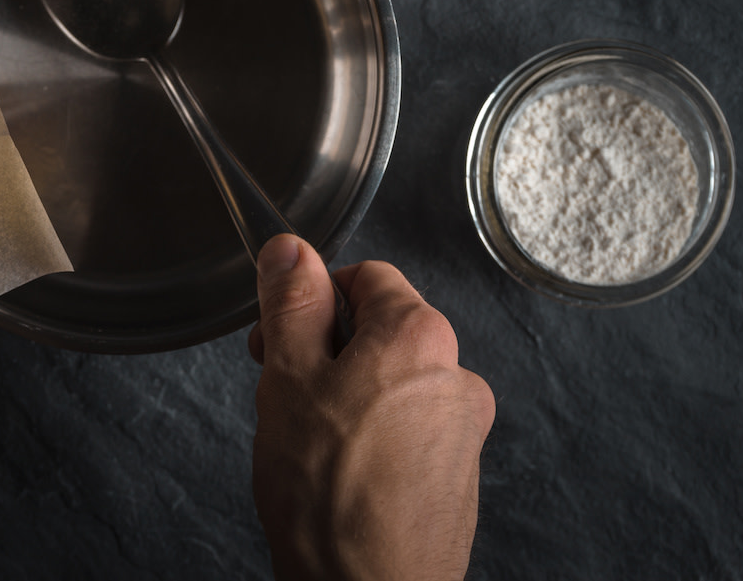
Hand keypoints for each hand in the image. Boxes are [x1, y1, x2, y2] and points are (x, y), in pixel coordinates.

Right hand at [249, 234, 494, 580]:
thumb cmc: (329, 492)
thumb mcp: (289, 376)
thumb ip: (292, 304)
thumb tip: (291, 251)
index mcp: (420, 336)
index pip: (367, 277)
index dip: (314, 299)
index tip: (282, 331)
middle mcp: (456, 376)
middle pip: (380, 331)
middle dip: (325, 351)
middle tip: (284, 391)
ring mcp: (461, 430)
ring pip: (390, 384)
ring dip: (345, 395)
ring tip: (308, 441)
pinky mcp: (455, 475)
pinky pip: (407, 431)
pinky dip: (370, 437)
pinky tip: (337, 473)